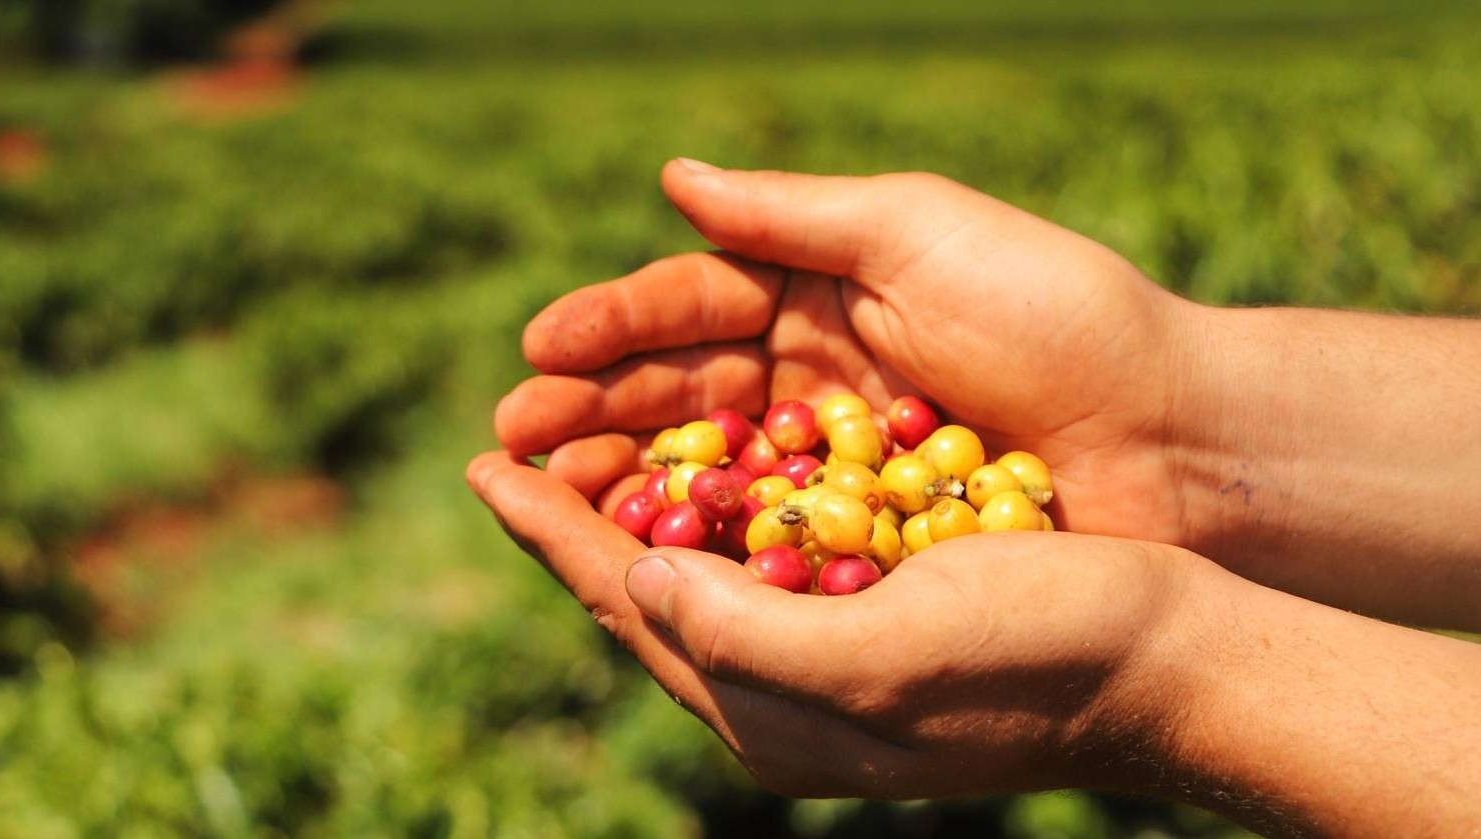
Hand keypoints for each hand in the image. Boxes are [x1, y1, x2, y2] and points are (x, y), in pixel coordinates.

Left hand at [465, 451, 1201, 798]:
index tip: (482, 468)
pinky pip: (759, 556)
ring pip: (694, 571)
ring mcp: (826, 655)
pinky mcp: (871, 614)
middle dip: (573, 516)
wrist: (1164, 660)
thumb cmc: (1033, 656)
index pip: (626, 607)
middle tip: (508, 444)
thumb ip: (742, 635)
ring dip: (633, 502)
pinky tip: (698, 456)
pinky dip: (714, 500)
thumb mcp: (879, 654)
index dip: (551, 534)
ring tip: (577, 442)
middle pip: (643, 592)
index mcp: (769, 716)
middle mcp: (782, 693)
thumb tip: (636, 583)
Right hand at [497, 161, 1213, 549]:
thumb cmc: (1060, 316)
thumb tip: (671, 178)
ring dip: (623, 482)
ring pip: (703, 470)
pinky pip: (760, 540)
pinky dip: (698, 547)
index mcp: (818, 293)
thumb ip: (794, 214)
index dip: (610, 327)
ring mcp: (829, 464)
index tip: (539, 347)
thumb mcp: (921, 234)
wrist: (1175, 441)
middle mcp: (809, 377)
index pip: (690, 305)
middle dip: (592, 410)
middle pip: (677, 393)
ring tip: (551, 494)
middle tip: (515, 436)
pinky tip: (638, 556)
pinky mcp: (857, 540)